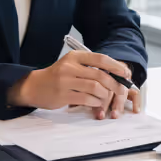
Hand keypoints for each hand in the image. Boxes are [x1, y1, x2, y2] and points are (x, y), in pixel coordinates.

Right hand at [9, 51, 140, 118]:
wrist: (34, 86)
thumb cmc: (57, 76)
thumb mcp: (71, 65)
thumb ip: (89, 67)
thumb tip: (116, 74)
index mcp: (74, 57)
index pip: (100, 58)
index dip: (116, 66)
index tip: (126, 73)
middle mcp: (70, 67)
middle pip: (100, 75)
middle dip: (115, 84)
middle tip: (121, 90)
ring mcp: (65, 81)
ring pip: (95, 88)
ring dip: (105, 95)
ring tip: (106, 98)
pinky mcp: (63, 95)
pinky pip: (86, 99)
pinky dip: (95, 102)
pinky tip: (96, 103)